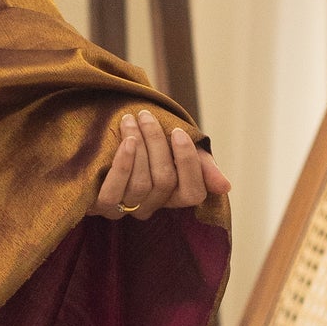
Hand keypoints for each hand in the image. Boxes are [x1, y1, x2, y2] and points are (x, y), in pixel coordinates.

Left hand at [91, 107, 232, 220]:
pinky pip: (114, 194)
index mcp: (172, 196)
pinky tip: (125, 141)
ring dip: (138, 145)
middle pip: (165, 180)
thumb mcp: (175, 148)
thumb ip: (201, 164)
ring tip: (130, 119)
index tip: (178, 132)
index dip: (189, 163)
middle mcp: (151, 207)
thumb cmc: (145, 142)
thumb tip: (226, 187)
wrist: (103, 136)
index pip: (193, 193)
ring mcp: (125, 210)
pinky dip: (123, 164)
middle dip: (157, 143)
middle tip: (145, 115)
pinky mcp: (100, 207)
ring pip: (141, 184)